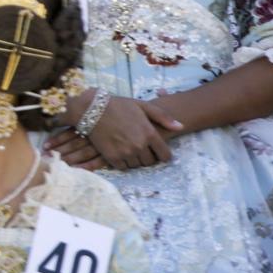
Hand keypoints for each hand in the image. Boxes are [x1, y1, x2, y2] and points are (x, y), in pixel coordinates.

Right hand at [47, 96, 178, 170]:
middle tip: (140, 149)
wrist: (91, 108)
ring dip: (135, 160)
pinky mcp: (112, 157)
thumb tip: (181, 127)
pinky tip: (119, 152)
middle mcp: (139, 145)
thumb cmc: (118, 105)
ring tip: (128, 149)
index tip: (158, 152)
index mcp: (149, 133)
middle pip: (150, 162)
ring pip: (137, 165)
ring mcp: (126, 152)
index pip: (165, 155)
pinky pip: (123, 167)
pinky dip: (123, 162)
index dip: (163, 155)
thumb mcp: (142, 106)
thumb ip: (163, 117)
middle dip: (147, 156)